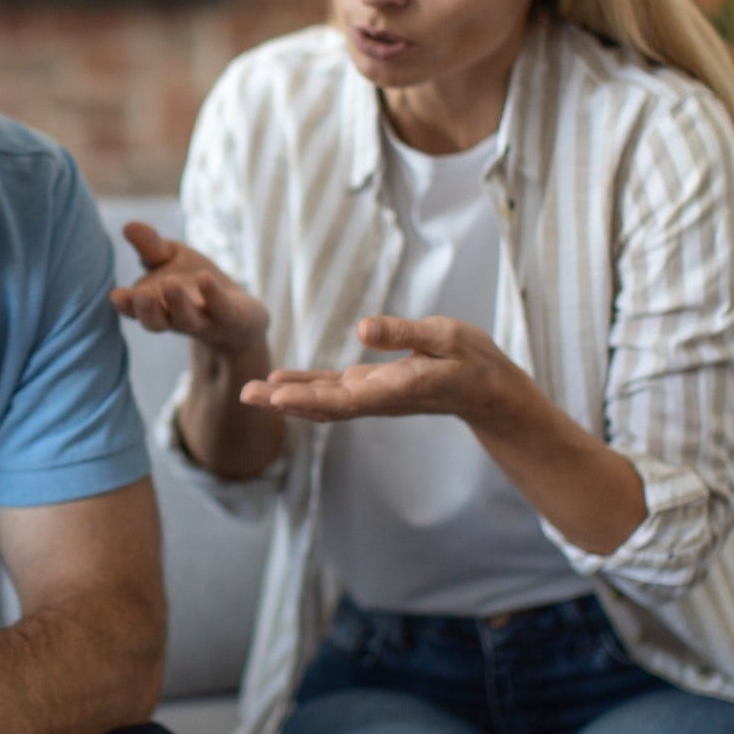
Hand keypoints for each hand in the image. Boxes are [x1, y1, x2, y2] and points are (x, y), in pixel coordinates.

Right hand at [109, 222, 267, 357]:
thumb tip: (128, 225)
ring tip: (170, 283)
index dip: (126, 305)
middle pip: (156, 322)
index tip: (116, 295)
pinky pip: (221, 308)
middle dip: (147, 309)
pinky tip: (204, 277)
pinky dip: (212, 294)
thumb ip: (151, 247)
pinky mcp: (231, 317)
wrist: (241, 317)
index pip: (136, 310)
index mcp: (157, 306)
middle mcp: (176, 318)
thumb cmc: (196, 286)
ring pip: (187, 319)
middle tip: (140, 294)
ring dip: (177, 303)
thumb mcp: (173, 259)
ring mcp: (204, 320)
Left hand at [239, 315, 525, 424]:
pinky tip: (280, 384)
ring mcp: (373, 396)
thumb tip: (363, 328)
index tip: (277, 396)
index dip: (310, 398)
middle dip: (284, 401)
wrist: (488, 391)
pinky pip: (332, 394)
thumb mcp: (446, 337)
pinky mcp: (372, 389)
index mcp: (398, 387)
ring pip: (323, 402)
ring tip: (250, 391)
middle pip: (325, 405)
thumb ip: (405, 333)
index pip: (347, 398)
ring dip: (286, 398)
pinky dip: (304, 390)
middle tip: (245, 394)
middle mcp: (379, 398)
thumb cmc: (472, 361)